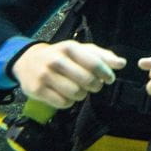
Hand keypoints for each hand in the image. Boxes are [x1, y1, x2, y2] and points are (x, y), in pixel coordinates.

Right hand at [11, 40, 125, 109]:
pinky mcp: (37, 90)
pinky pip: (63, 103)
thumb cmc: (61, 56)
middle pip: (87, 81)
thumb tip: (122, 63)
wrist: (28, 61)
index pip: (94, 63)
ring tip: (78, 89)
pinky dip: (69, 102)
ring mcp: (45, 75)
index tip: (109, 79)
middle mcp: (56, 60)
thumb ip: (102, 56)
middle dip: (95, 86)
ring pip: (76, 94)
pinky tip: (65, 94)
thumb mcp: (80, 51)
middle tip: (93, 85)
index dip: (106, 74)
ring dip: (82, 95)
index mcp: (69, 48)